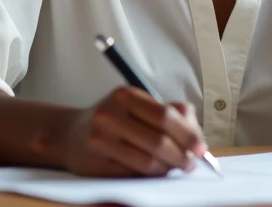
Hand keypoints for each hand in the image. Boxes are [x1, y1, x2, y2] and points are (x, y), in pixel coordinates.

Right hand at [55, 87, 207, 176]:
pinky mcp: (94, 163)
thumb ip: (168, 111)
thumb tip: (195, 133)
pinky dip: (149, 176)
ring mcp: (100, 139)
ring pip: (147, 161)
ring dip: (167, 168)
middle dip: (181, 155)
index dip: (187, 133)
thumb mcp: (137, 104)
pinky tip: (156, 172)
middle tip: (191, 162)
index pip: (165, 115)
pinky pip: (131, 174)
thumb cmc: (114, 117)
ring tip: (175, 167)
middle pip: (158, 140)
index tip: (201, 147)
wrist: (70, 133)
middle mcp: (110, 115)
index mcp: (125, 95)